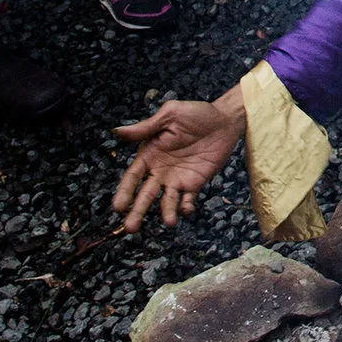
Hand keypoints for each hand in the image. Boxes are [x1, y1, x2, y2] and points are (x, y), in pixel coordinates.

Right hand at [112, 91, 242, 231]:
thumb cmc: (195, 113)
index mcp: (149, 154)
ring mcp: (177, 179)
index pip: (133, 177)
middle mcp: (160, 171)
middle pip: (146, 194)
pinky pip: (188, 199)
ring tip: (169, 221)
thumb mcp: (169, 115)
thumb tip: (116, 131)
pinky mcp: (195, 184)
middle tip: (131, 228)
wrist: (224, 119)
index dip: (125, 191)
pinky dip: (186, 207)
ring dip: (166, 213)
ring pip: (167, 201)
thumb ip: (145, 127)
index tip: (118, 207)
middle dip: (138, 211)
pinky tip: (186, 209)